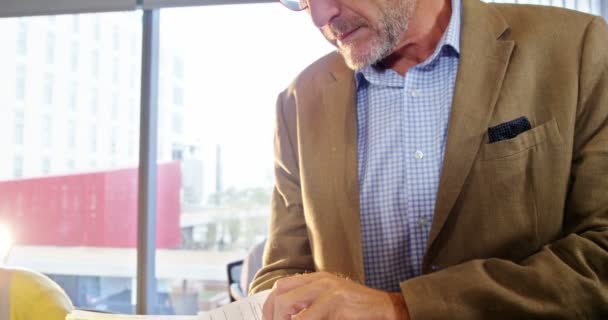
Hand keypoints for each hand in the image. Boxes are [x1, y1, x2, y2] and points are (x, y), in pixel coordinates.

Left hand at [262, 272, 409, 319]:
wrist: (387, 309)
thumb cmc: (358, 311)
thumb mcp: (331, 303)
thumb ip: (310, 306)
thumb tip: (286, 317)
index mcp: (317, 279)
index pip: (281, 288)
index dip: (269, 308)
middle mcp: (321, 281)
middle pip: (281, 296)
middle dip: (272, 316)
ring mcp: (329, 291)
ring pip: (289, 306)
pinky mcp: (338, 303)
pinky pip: (308, 317)